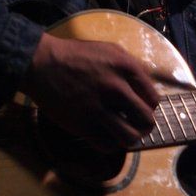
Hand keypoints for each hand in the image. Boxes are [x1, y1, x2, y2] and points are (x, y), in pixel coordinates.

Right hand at [21, 33, 159, 151]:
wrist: (42, 64)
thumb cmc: (77, 55)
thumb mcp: (112, 50)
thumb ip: (132, 67)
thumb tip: (148, 86)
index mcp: (127, 68)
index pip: (153, 99)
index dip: (150, 107)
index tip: (142, 109)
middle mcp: (116, 88)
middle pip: (146, 119)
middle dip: (145, 126)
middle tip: (138, 126)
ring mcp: (98, 108)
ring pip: (129, 137)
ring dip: (130, 139)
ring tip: (125, 135)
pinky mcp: (81, 124)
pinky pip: (107, 144)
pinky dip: (111, 144)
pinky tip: (107, 137)